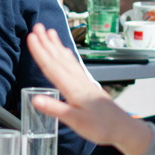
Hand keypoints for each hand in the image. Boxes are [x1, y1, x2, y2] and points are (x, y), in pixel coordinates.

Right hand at [25, 24, 153, 154]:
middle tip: (37, 26)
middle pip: (59, 59)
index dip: (40, 52)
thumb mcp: (76, 122)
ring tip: (49, 32)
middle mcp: (79, 81)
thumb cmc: (101, 127)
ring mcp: (84, 81)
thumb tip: (34, 99)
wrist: (123, 128)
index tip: (31, 38)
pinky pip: (74, 65)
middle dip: (47, 43)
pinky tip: (64, 51)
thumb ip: (55, 109)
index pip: (52, 67)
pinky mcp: (87, 85)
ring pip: (67, 59)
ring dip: (56, 45)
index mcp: (73, 89)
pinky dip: (67, 55)